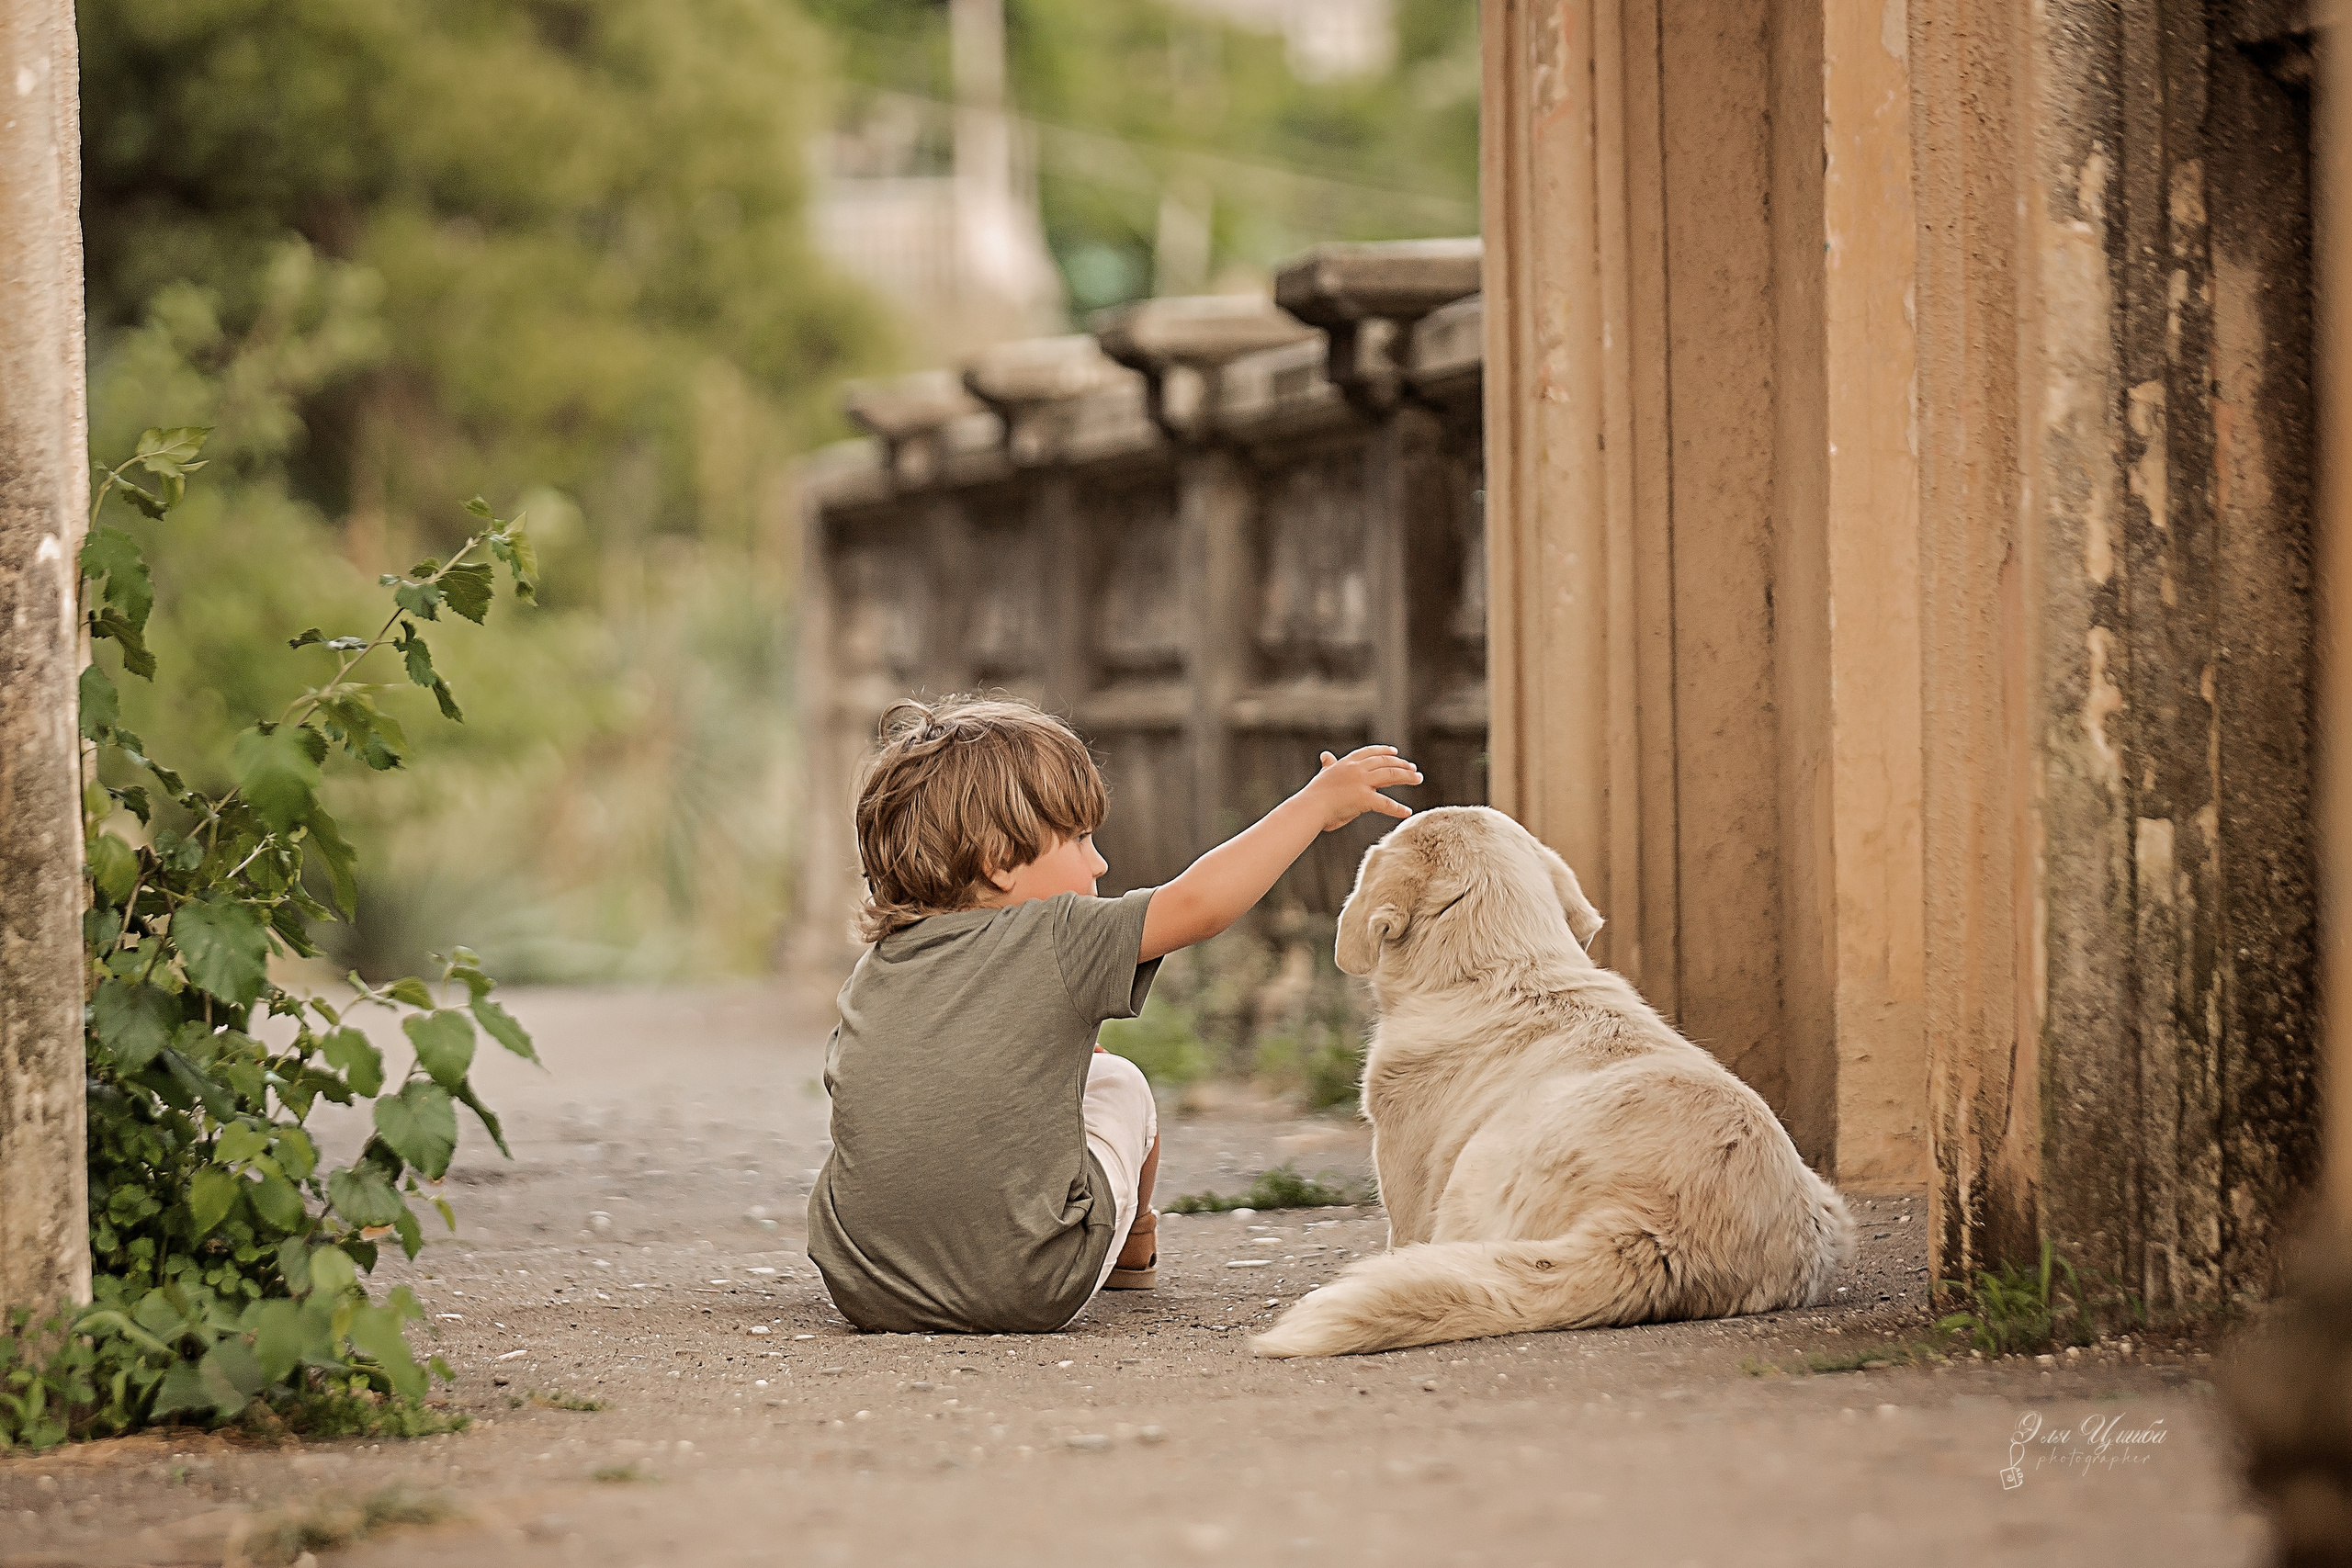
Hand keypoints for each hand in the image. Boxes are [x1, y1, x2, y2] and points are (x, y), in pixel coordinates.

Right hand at [1301, 745, 1421, 831]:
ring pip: (1390, 775)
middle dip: (1401, 764)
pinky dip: (1397, 808)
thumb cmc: (1314, 796)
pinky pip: (1385, 803)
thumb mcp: (1323, 775)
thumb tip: (1326, 755)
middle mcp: (1356, 769)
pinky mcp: (1363, 798)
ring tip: (1418, 779)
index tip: (1395, 752)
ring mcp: (1360, 782)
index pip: (1369, 753)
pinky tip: (1407, 812)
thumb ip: (1329, 766)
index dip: (1384, 751)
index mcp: (1346, 763)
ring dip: (1407, 776)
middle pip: (1384, 762)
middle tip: (1414, 768)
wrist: (1308, 807)